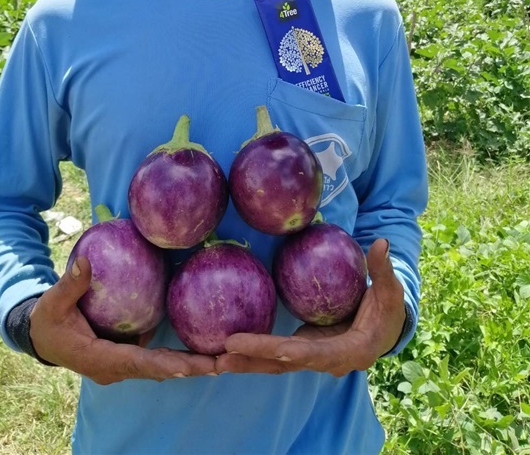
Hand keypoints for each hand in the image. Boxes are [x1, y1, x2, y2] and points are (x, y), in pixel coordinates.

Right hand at [29, 256, 215, 383]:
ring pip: (159, 367)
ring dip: (188, 364)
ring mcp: (121, 365)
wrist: (39, 338)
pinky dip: (176, 355)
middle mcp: (114, 368)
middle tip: (223, 363)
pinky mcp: (125, 355)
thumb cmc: (47, 321)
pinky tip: (200, 346)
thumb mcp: (52, 303)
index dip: (164, 363)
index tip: (190, 365)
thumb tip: (86, 261)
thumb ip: (70, 285)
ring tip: (221, 358)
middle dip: (190, 368)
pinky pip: (154, 357)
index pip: (137, 362)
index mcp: (99, 359)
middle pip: (157, 370)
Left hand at [215, 238, 405, 377]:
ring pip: (275, 364)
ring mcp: (312, 357)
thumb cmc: (390, 311)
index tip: (264, 348)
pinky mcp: (302, 349)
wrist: (389, 332)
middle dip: (254, 359)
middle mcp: (326, 361)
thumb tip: (382, 243)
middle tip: (222, 355)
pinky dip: (253, 354)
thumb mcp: (392, 292)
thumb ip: (384, 270)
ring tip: (214, 359)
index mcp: (348, 351)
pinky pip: (274, 355)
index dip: (287, 351)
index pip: (312, 353)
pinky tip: (228, 350)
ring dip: (247, 362)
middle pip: (284, 363)